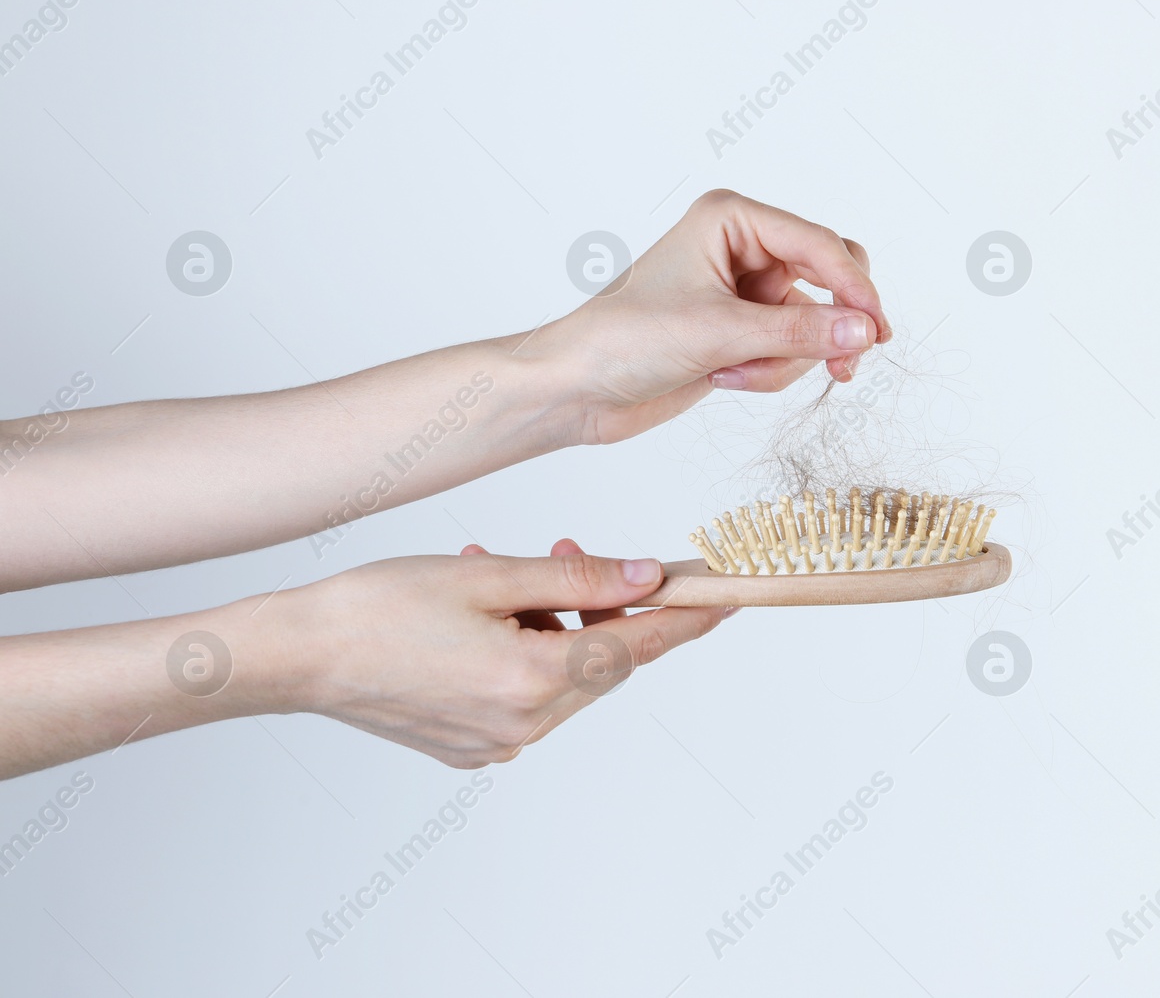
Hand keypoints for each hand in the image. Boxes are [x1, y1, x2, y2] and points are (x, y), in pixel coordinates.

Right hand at [281, 540, 730, 767]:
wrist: (298, 656)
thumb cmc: (379, 607)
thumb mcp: (491, 575)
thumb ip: (578, 578)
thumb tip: (647, 577)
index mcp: (532, 682)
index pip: (637, 648)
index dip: (684, 619)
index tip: (724, 599)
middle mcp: (522, 725)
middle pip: (599, 661)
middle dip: (597, 606)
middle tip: (571, 551)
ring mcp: (495, 744)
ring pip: (562, 674)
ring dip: (552, 622)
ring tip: (503, 576)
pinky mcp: (470, 747)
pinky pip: (524, 694)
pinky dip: (521, 650)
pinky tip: (485, 614)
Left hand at [543, 189, 890, 443]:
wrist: (576, 389)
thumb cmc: (623, 341)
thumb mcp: (718, 334)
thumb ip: (798, 333)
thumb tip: (863, 331)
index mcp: (731, 219)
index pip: (819, 244)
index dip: (854, 288)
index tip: (876, 331)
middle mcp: (742, 245)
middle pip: (830, 275)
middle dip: (828, 323)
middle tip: (845, 363)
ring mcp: (744, 290)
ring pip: (813, 321)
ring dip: (785, 359)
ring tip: (738, 374)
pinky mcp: (742, 329)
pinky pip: (791, 349)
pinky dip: (770, 372)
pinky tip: (728, 379)